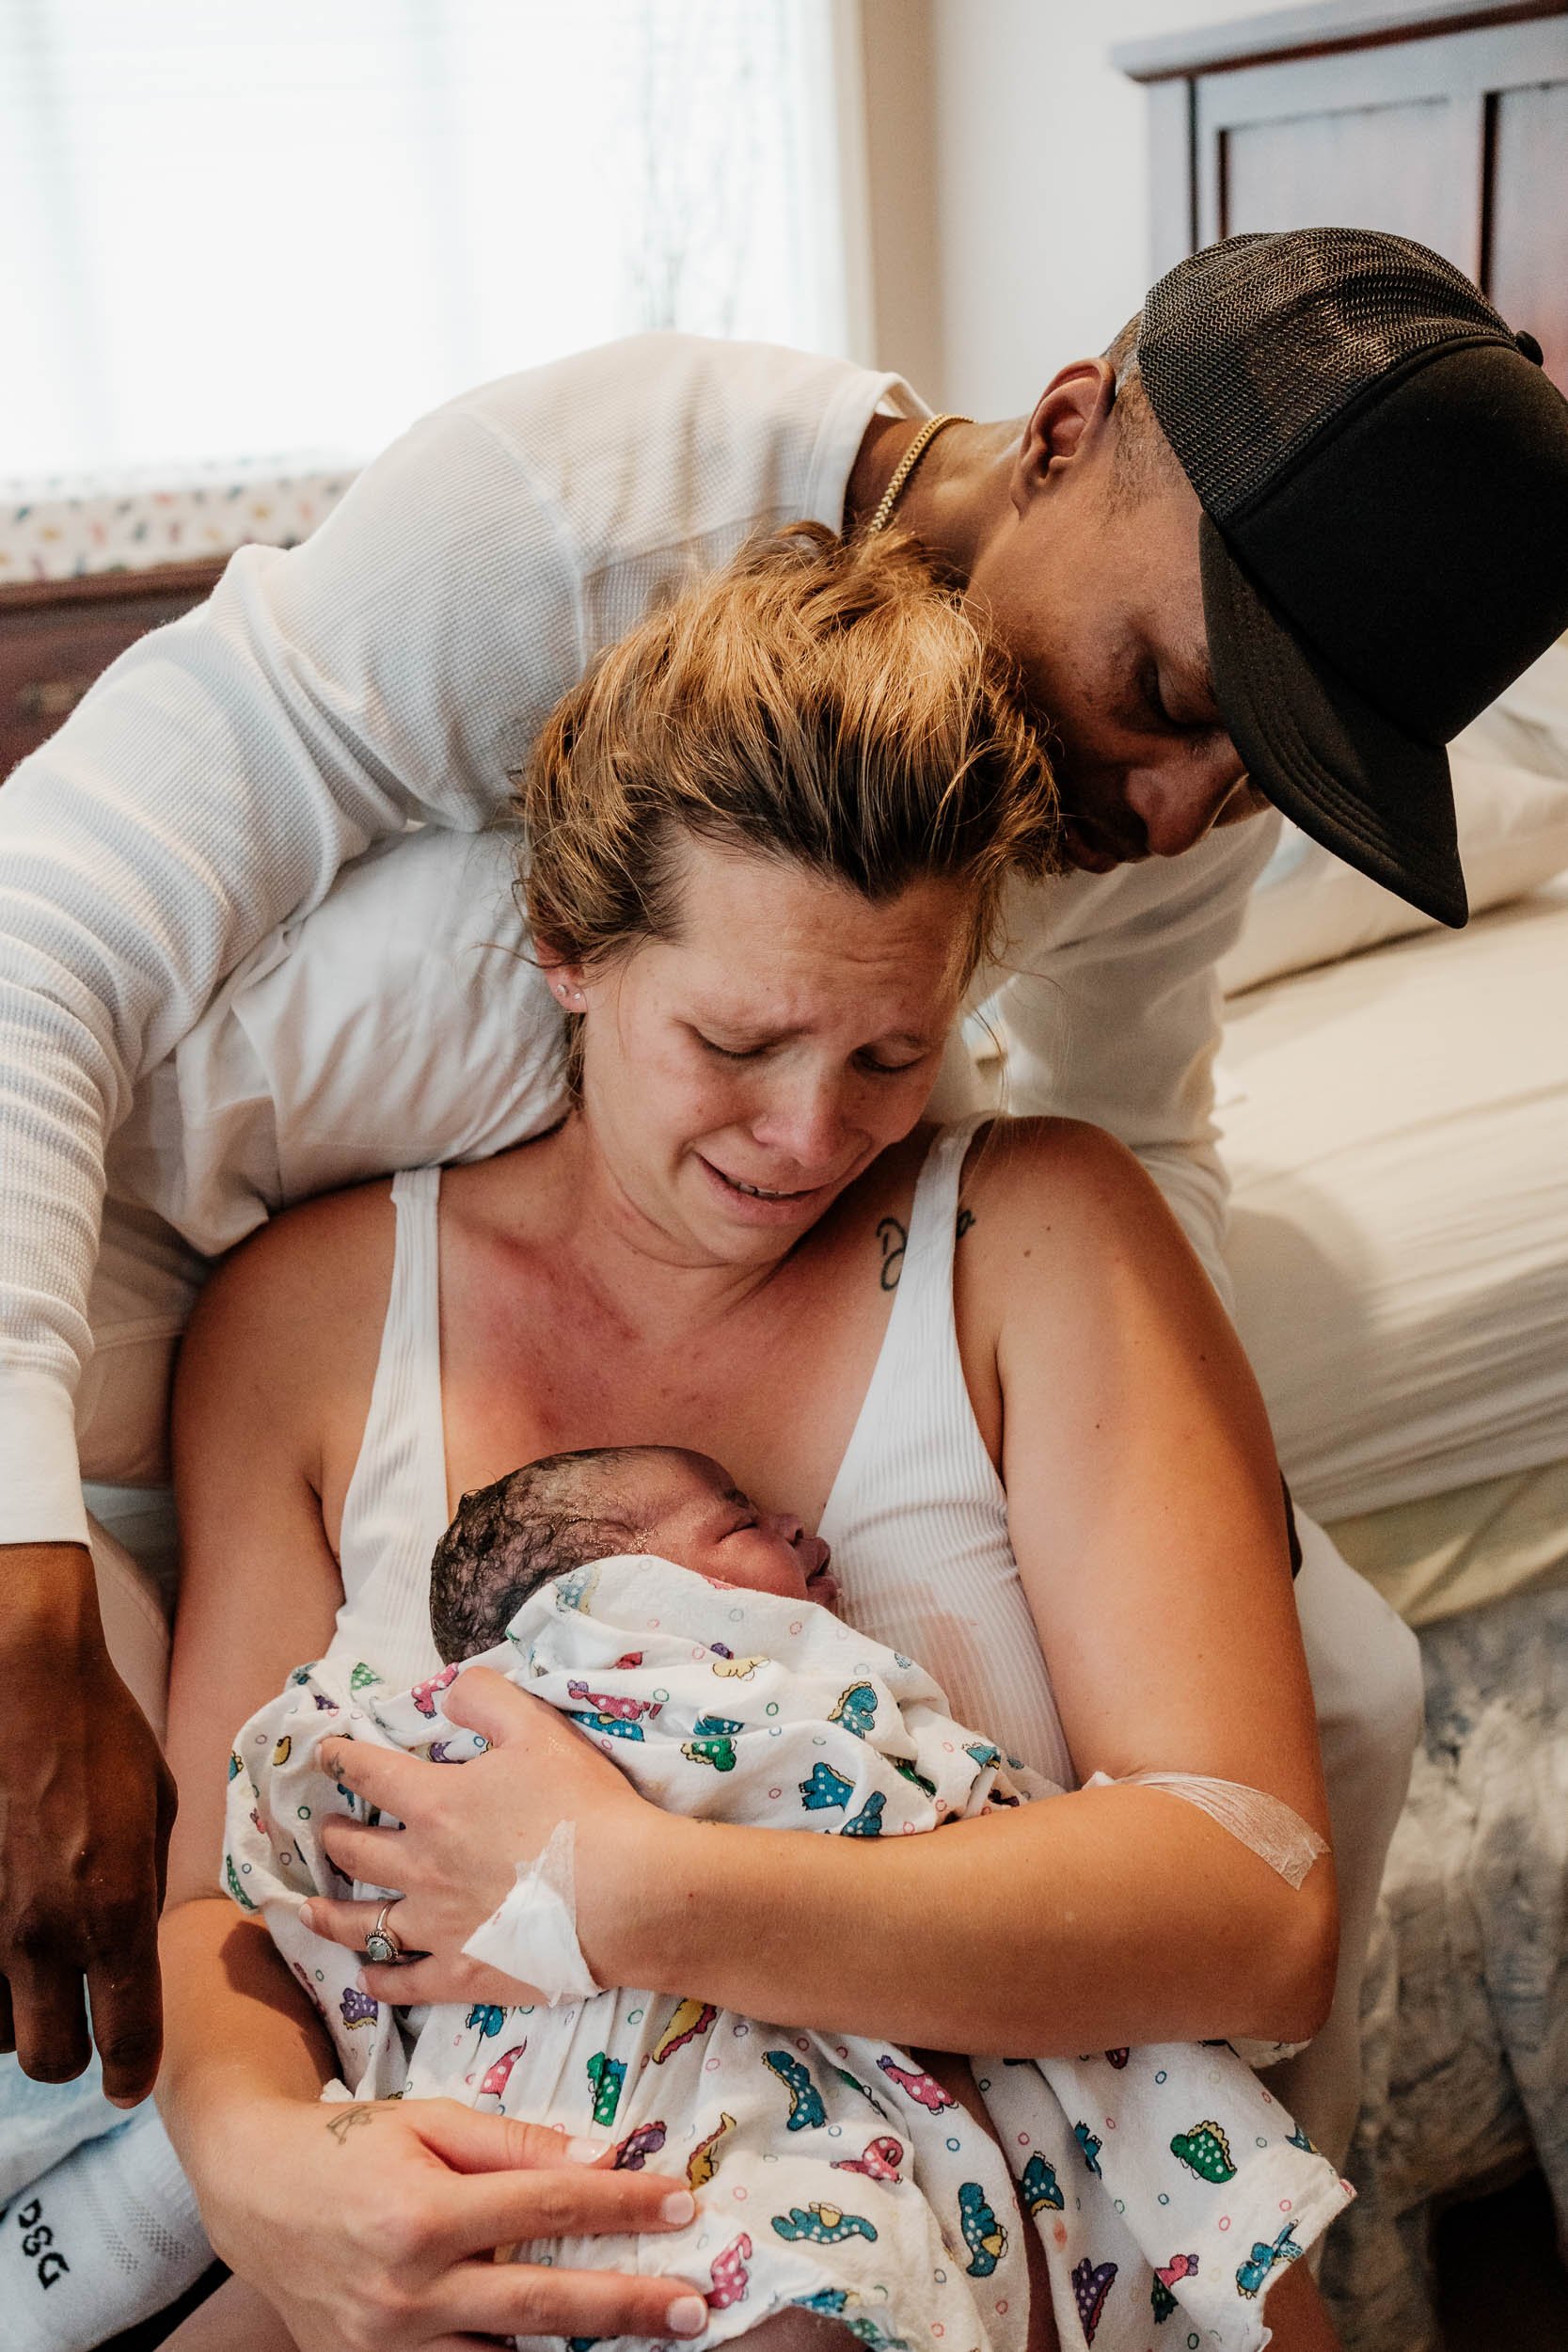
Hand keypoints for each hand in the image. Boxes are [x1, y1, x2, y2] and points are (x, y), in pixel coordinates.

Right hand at [0, 1542, 175, 2102]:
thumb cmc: (104, 1736)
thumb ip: (145, 1889)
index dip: (132, 2074)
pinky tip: (6, 1946)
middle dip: (74, 2056)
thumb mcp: (156, 1812)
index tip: (131, 2084)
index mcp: (114, 1910)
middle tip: (86, 2028)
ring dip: (21, 2015)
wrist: (28, 1686)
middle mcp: (46, 1932)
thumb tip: (138, 1938)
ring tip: (41, 1974)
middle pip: (50, 2060)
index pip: (126, 2036)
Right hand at [198, 2092, 707, 2351]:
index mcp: (421, 2212)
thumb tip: (599, 2159)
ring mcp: (388, 2345)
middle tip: (693, 2308)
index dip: (619, 2205)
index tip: (679, 2202)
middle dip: (625, 2308)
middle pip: (539, 2306)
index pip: (543, 2208)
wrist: (252, 2193)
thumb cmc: (349, 2145)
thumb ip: (514, 2145)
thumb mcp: (430, 2120)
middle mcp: (406, 2291)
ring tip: (646, 2337)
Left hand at [304, 1666, 656, 2006]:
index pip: (371, 1774)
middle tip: (324, 1830)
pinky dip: (380, 1980)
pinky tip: (368, 1977)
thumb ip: (485, 1698)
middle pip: (356, 1851)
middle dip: (333, 1836)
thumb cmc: (581, 1805)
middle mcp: (421, 1867)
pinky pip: (405, 1983)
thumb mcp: (537, 1728)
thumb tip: (447, 1690)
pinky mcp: (462, 1973)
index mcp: (436, 1805)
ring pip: (364, 1924)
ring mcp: (437, 1927)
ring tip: (310, 1909)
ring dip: (330, 1914)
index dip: (342, 1759)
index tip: (325, 1754)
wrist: (623, 1893)